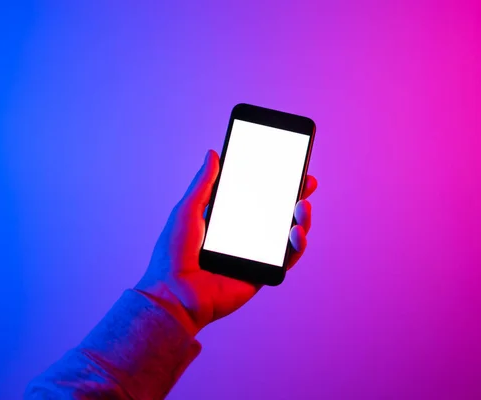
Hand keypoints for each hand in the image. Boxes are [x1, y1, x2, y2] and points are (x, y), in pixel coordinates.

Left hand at [136, 150, 316, 332]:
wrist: (175, 294)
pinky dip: (297, 245)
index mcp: (226, 219)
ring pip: (286, 235)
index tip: (288, 166)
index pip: (255, 196)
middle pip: (276, 213)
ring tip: (302, 206)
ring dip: (300, 219)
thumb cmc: (173, 254)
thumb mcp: (187, 210)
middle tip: (307, 182)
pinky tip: (297, 232)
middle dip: (295, 196)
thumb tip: (213, 154)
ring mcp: (254, 255)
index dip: (273, 182)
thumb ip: (203, 183)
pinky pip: (286, 259)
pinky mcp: (262, 273)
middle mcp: (243, 236)